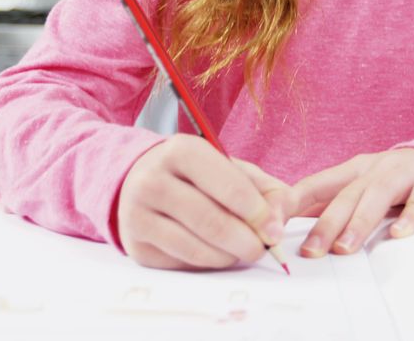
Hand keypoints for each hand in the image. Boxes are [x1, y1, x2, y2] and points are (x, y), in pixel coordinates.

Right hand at [117, 133, 294, 269]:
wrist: (139, 179)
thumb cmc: (195, 174)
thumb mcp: (230, 168)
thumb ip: (266, 190)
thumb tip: (278, 222)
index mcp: (181, 151)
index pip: (230, 188)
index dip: (259, 214)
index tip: (274, 230)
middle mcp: (153, 180)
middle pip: (212, 222)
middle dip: (247, 241)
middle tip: (262, 248)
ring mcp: (138, 214)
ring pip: (196, 248)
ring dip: (229, 256)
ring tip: (241, 250)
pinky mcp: (136, 244)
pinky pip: (182, 263)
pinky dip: (207, 263)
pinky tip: (215, 251)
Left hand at [292, 148, 413, 256]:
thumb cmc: (399, 182)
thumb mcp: (364, 189)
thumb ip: (334, 205)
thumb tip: (292, 228)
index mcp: (354, 170)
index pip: (316, 183)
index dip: (292, 201)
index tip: (270, 221)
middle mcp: (376, 168)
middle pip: (346, 194)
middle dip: (325, 223)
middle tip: (310, 251)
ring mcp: (405, 171)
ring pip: (378, 194)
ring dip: (360, 222)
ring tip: (345, 248)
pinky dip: (411, 214)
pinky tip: (399, 233)